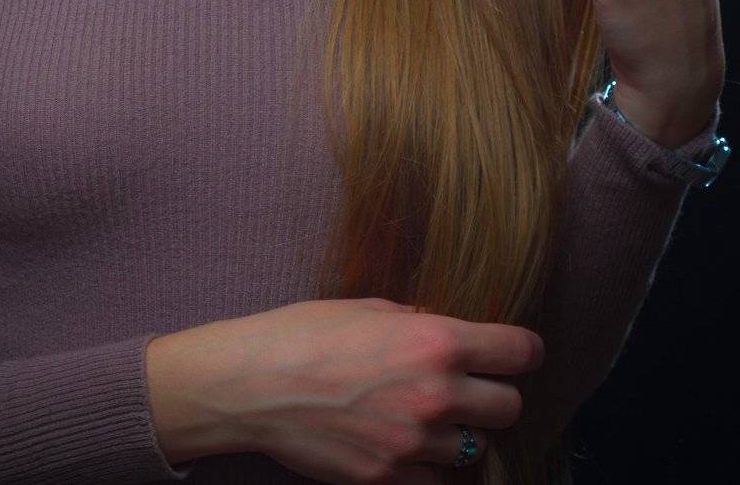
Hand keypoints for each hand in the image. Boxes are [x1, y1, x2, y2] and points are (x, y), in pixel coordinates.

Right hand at [169, 296, 543, 483]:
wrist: (253, 383)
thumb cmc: (304, 332)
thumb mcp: (367, 307)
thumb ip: (416, 322)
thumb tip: (444, 330)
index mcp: (435, 341)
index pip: (518, 352)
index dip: (522, 351)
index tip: (516, 353)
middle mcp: (435, 394)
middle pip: (509, 408)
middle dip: (494, 396)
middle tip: (469, 389)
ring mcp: (414, 444)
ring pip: (476, 451)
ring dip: (460, 435)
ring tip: (429, 419)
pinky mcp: (388, 479)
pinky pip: (436, 482)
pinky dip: (429, 468)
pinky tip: (405, 446)